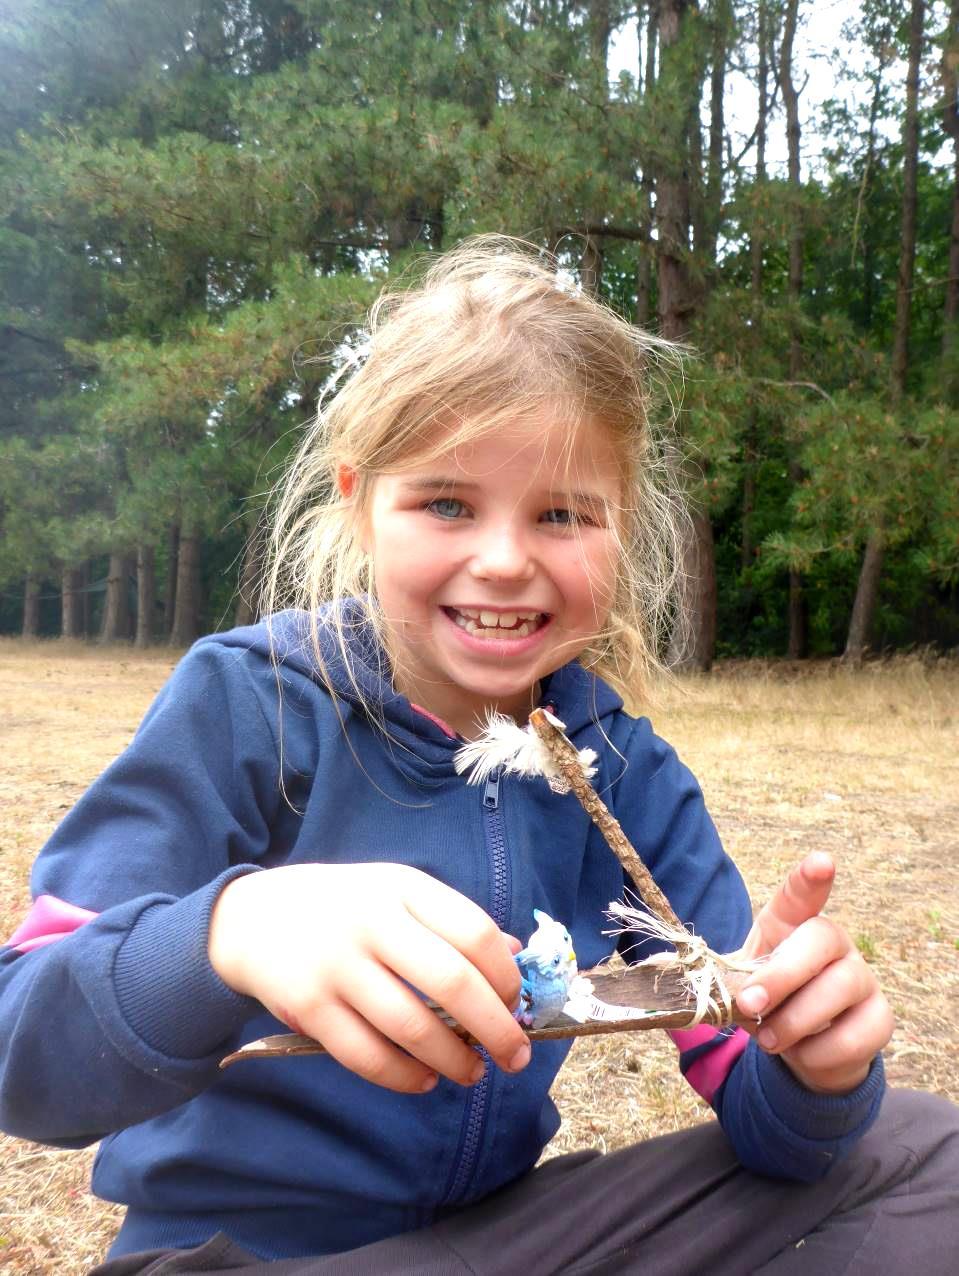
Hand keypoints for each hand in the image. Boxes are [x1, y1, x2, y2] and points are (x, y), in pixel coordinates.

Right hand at [208, 863, 528, 1094]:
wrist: (250, 917)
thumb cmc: (343, 907)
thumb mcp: (395, 892)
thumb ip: (450, 920)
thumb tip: (516, 957)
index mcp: (401, 887)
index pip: (474, 931)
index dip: (505, 975)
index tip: (517, 1002)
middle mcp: (371, 922)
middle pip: (451, 981)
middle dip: (495, 1027)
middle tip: (516, 1055)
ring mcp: (337, 966)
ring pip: (412, 1026)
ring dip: (454, 1059)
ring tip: (473, 1073)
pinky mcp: (308, 1008)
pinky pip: (367, 1055)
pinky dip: (404, 1076)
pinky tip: (425, 1079)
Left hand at [734, 852, 893, 1094]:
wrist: (800, 1046)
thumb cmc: (768, 1000)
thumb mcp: (742, 985)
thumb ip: (731, 982)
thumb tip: (723, 992)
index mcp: (793, 926)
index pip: (801, 895)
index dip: (809, 879)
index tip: (822, 863)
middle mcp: (834, 942)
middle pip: (820, 940)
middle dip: (780, 976)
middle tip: (748, 1003)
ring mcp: (863, 978)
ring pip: (836, 991)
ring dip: (792, 1022)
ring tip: (768, 1038)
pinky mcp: (880, 1019)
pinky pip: (850, 1037)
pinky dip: (814, 1053)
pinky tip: (802, 1051)